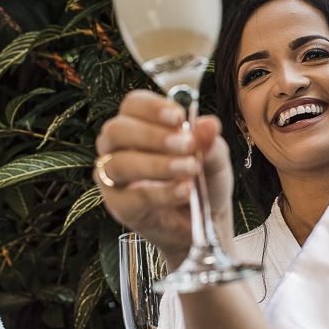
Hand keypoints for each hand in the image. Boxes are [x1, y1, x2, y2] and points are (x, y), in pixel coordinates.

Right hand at [95, 90, 234, 262]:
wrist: (205, 223)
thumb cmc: (203, 182)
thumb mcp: (214, 159)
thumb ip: (209, 142)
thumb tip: (209, 124)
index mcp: (139, 124)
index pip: (133, 104)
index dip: (152, 107)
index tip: (179, 116)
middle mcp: (118, 147)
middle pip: (117, 130)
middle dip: (153, 135)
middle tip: (188, 145)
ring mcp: (114, 178)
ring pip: (119, 164)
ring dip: (157, 164)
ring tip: (190, 169)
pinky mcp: (119, 207)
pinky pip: (133, 197)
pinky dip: (162, 193)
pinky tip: (185, 191)